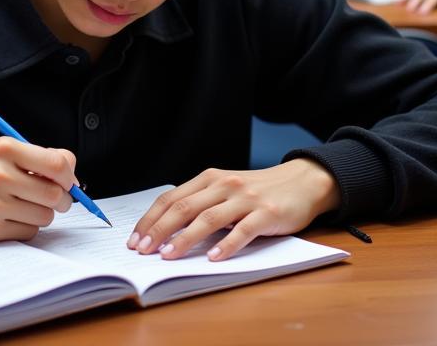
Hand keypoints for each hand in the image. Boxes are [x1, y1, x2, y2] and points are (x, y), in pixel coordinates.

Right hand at [0, 137, 76, 241]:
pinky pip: (28, 232)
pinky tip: (14, 215)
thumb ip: (38, 156)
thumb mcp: (3, 148)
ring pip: (44, 216)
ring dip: (43, 212)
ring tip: (28, 203)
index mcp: (5, 149)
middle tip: (58, 197)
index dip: (70, 176)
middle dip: (63, 199)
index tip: (69, 180)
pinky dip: (28, 226)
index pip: (57, 164)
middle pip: (54, 195)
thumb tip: (72, 173)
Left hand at [128, 159, 340, 262]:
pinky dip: (226, 245)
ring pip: (208, 219)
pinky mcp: (267, 214)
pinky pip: (243, 231)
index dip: (151, 219)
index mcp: (209, 178)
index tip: (135, 239)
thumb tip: (167, 229)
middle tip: (144, 250)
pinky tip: (213, 258)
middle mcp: (224, 185)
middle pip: (184, 208)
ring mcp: (245, 199)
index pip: (172, 199)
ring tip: (168, 256)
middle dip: (160, 230)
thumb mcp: (226, 189)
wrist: (300, 182)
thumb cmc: (258, 191)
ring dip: (185, 239)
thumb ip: (202, 202)